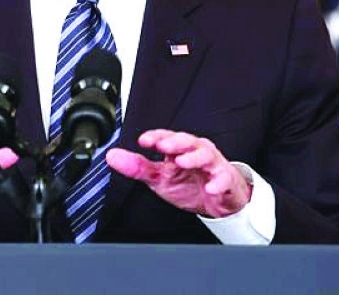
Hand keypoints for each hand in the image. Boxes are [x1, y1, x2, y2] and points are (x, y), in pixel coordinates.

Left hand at [105, 129, 250, 217]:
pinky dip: (217, 183)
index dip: (156, 137)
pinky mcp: (225, 179)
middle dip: (175, 142)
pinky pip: (223, 178)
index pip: (166, 138)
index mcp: (178, 149)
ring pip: (205, 155)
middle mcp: (196, 152)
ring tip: (182, 162)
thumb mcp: (159, 178)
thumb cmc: (189, 183)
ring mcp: (212, 164)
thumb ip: (137, 167)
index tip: (143, 141)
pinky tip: (210, 188)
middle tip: (163, 146)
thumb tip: (112, 156)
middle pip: (186, 141)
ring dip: (194, 157)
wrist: (217, 200)